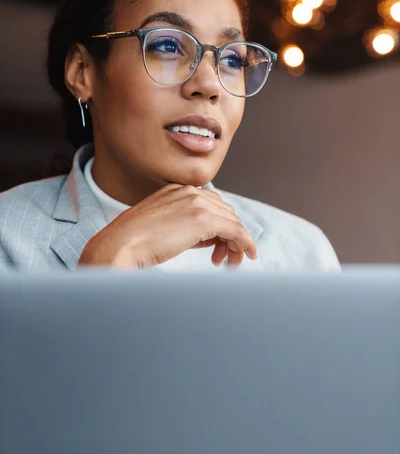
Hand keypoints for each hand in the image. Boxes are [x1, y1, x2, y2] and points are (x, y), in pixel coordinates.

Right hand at [78, 184, 256, 268]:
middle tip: (224, 259)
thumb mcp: (160, 226)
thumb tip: (208, 239)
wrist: (119, 245)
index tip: (216, 247)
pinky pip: (236, 230)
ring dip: (236, 243)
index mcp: (176, 190)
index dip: (218, 226)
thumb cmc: (132, 242)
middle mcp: (189, 191)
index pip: (210, 204)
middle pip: (224, 212)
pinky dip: (245, 243)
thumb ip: (184, 226)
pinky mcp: (204, 219)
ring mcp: (197, 203)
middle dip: (229, 236)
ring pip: (232, 221)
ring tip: (230, 263)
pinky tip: (247, 256)